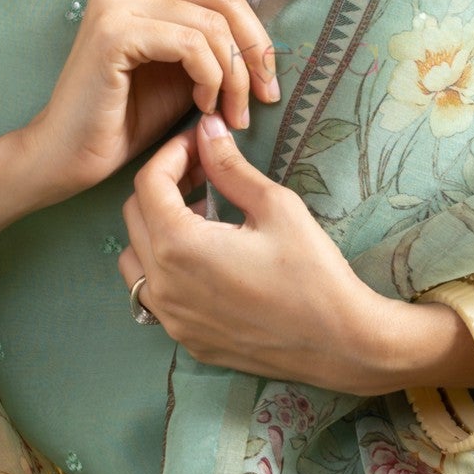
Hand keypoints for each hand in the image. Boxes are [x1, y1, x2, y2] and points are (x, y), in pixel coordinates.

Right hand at [10, 0, 323, 205]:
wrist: (69, 155)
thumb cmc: (130, 113)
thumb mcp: (189, 63)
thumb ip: (219, 31)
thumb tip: (280, 11)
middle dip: (258, 47)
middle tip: (267, 94)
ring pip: (214, 23)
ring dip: (236, 76)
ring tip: (233, 113)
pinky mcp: (114, 30)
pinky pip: (193, 45)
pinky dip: (211, 80)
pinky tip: (202, 108)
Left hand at [118, 110, 432, 393]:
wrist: (339, 344)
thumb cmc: (313, 273)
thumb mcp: (276, 207)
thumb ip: (230, 167)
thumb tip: (207, 130)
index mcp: (180, 247)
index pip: (149, 183)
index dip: (171, 153)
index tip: (198, 142)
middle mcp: (163, 285)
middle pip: (134, 216)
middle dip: (163, 185)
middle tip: (203, 171)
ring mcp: (171, 318)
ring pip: (135, 259)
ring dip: (157, 229)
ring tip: (203, 217)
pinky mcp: (185, 338)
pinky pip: (154, 295)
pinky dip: (165, 268)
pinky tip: (206, 260)